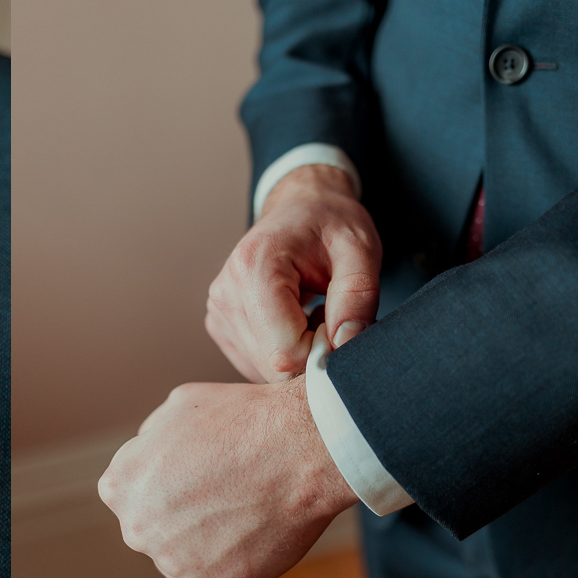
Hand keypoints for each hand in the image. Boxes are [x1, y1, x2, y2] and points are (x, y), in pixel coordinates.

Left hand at [97, 374, 356, 577]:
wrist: (303, 447)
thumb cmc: (245, 418)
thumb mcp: (178, 407)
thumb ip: (149, 442)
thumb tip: (145, 461)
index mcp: (119, 485)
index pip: (132, 495)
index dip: (167, 484)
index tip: (199, 476)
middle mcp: (135, 527)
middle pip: (153, 530)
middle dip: (180, 516)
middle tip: (226, 495)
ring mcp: (171, 563)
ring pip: (180, 562)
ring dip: (205, 547)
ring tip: (246, 514)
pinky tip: (243, 550)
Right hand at [207, 164, 381, 381]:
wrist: (301, 208)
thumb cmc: (329, 224)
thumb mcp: (359, 249)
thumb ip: (357, 296)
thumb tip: (345, 345)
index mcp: (254, 268)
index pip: (286, 351)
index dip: (323, 352)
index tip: (342, 326)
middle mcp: (225, 293)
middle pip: (273, 365)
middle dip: (311, 356)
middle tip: (331, 320)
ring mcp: (218, 312)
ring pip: (265, 370)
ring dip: (298, 355)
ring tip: (312, 314)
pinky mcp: (219, 326)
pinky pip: (257, 364)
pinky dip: (283, 353)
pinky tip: (295, 322)